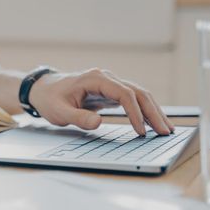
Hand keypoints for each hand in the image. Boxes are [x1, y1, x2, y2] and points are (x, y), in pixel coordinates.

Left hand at [29, 68, 173, 135]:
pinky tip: (153, 123)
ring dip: (153, 111)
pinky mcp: (110, 92)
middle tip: (166, 132)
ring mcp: (109, 84)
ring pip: (138, 94)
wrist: (43, 89)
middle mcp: (106, 78)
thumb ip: (78, 117)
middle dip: (153, 112)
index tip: (141, 131)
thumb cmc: (50, 99)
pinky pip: (132, 99)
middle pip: (137, 92)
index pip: (123, 93)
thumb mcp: (59, 111)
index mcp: (95, 78)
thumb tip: (98, 123)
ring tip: (166, 129)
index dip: (135, 112)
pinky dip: (144, 110)